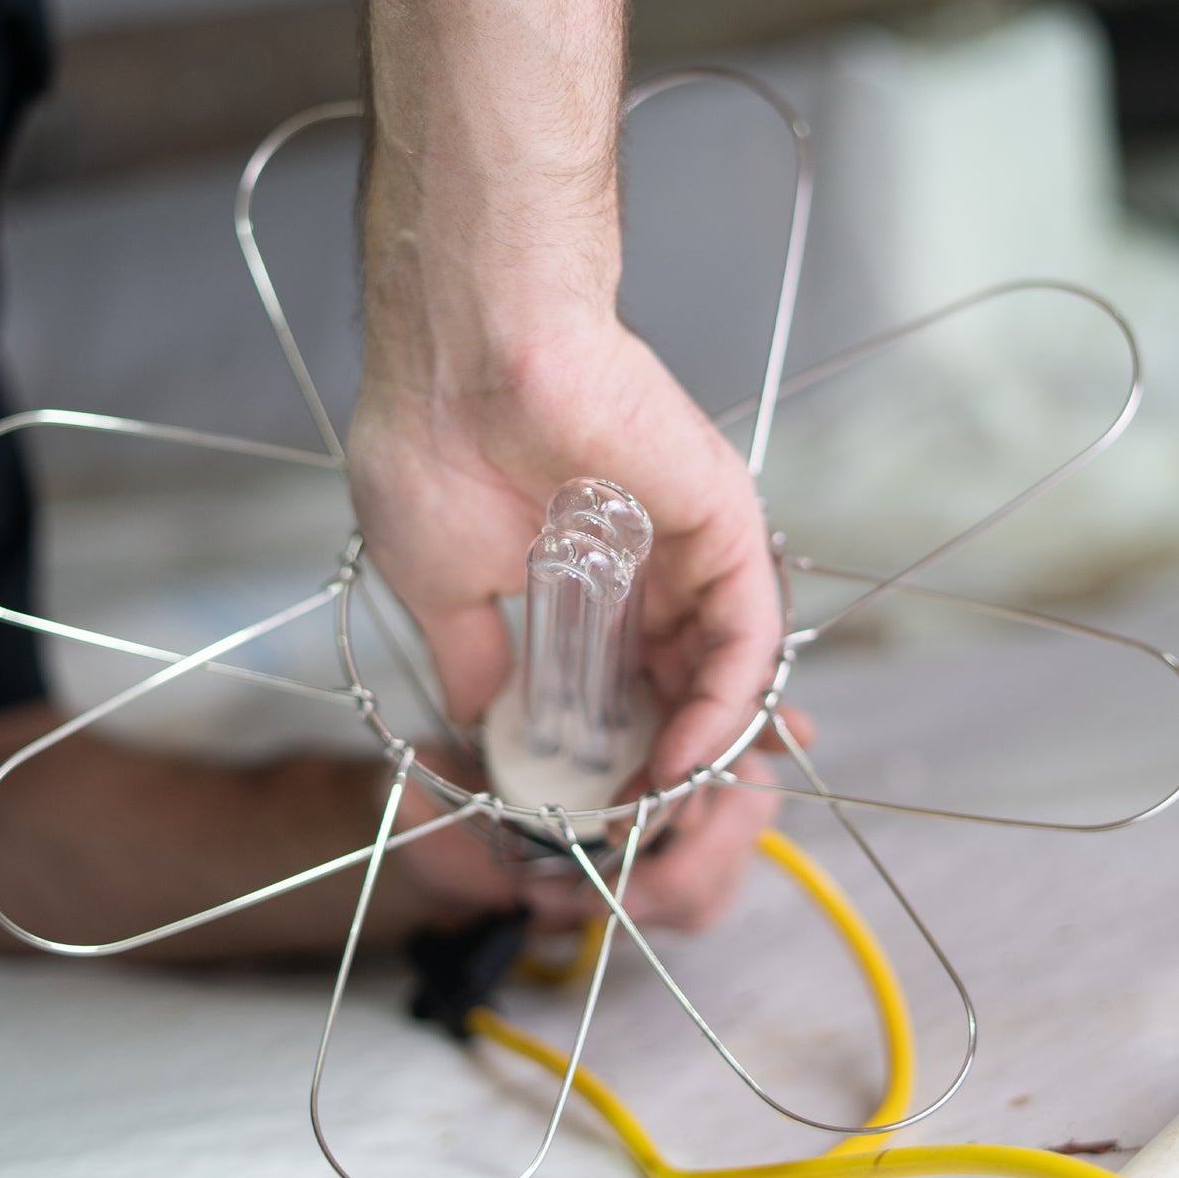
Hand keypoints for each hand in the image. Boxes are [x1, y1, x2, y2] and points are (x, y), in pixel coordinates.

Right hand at [348, 319, 781, 789]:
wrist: (464, 352)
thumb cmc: (432, 446)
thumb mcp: (435, 584)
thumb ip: (474, 653)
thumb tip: (479, 714)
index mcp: (582, 572)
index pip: (621, 676)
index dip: (615, 746)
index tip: (598, 807)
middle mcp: (645, 564)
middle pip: (680, 680)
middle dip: (665, 761)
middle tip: (646, 825)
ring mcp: (689, 547)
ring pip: (722, 667)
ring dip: (701, 748)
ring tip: (667, 809)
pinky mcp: (725, 526)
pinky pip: (746, 636)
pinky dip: (726, 705)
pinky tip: (687, 758)